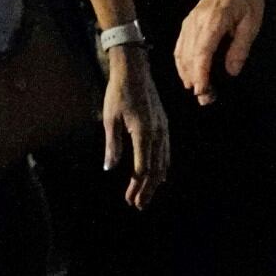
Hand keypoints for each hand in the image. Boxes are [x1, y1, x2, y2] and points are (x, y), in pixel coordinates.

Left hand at [102, 45, 170, 206]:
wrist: (134, 70)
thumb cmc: (118, 93)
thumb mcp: (110, 119)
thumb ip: (112, 145)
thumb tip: (109, 168)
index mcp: (143, 132)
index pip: (142, 167)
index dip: (136, 186)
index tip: (129, 199)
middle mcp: (157, 133)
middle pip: (155, 169)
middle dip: (147, 189)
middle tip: (139, 205)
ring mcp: (163, 128)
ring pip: (162, 162)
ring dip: (155, 181)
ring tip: (148, 195)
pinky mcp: (163, 124)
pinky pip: (166, 151)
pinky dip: (163, 166)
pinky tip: (161, 175)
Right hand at [176, 0, 267, 101]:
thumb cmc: (248, 1)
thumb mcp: (251, 24)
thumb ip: (240, 48)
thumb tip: (231, 72)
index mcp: (213, 21)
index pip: (202, 53)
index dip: (200, 74)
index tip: (202, 92)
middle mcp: (196, 22)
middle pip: (188, 56)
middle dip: (194, 79)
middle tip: (205, 99)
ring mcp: (189, 22)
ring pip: (180, 53)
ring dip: (186, 74)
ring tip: (197, 90)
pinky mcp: (187, 23)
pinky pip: (179, 46)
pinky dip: (181, 63)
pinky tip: (188, 75)